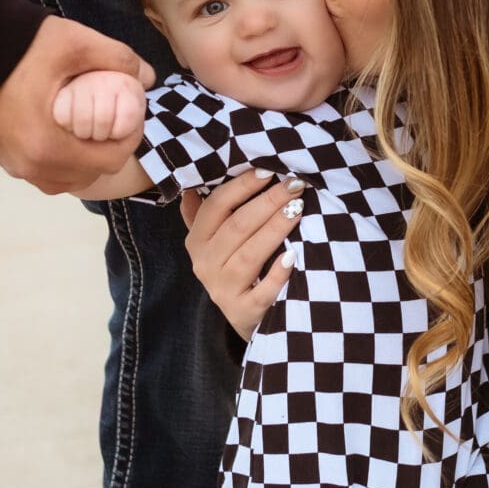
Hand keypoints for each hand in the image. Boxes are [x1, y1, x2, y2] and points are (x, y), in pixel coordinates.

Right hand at [0, 15, 154, 193]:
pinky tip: (71, 136)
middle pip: (91, 174)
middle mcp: (31, 166)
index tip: (133, 118)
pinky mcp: (7, 159)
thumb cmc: (26, 45)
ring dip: (88, 161)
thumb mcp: (79, 43)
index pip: (110, 161)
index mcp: (49, 146)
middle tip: (117, 123)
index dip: (130, 140)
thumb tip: (148, 78)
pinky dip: (65, 162)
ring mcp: (16, 165)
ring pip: (68, 179)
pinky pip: (46, 174)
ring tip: (95, 131)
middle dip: (110, 150)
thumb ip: (120, 60)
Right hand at [181, 169, 304, 340]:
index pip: (216, 206)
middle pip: (237, 227)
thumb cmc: (233, 267)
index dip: (241, 186)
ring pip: (250, 254)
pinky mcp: (243, 311)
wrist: (244, 317)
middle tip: (293, 185)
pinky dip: (277, 274)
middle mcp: (205, 264)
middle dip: (268, 202)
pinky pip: (262, 292)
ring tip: (298, 209)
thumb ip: (202, 213)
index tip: (268, 170)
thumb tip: (191, 185)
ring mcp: (223, 289)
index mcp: (197, 241)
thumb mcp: (213, 241)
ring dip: (275, 229)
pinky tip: (293, 256)